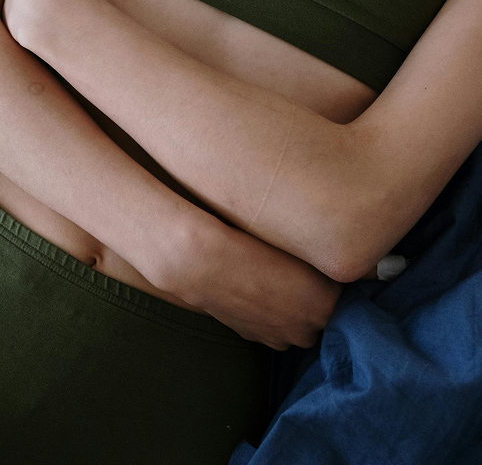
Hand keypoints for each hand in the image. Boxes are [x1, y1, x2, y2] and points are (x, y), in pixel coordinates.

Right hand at [166, 219, 343, 350]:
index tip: (328, 265)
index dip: (337, 279)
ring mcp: (279, 338)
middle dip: (319, 299)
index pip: (349, 297)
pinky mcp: (256, 338)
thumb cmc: (255, 248)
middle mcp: (307, 330)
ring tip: (277, 279)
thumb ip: (337, 261)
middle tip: (303, 270)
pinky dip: (272, 313)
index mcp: (326, 306)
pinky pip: (274, 327)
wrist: (208, 264)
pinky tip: (259, 289)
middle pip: (325, 316)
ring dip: (294, 310)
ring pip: (298, 324)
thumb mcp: (301, 249)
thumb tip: (376, 267)